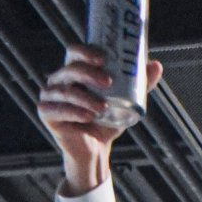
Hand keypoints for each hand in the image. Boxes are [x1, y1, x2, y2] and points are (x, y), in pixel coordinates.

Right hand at [38, 44, 163, 195]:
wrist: (96, 149)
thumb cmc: (107, 121)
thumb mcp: (125, 101)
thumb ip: (139, 84)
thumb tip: (156, 65)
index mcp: (74, 71)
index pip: (74, 53)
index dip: (86, 52)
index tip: (103, 59)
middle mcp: (59, 80)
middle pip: (70, 69)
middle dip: (88, 73)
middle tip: (107, 82)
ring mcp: (49, 96)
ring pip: (65, 91)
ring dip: (84, 97)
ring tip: (102, 107)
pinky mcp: (46, 114)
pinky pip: (57, 109)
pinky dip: (73, 112)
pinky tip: (87, 116)